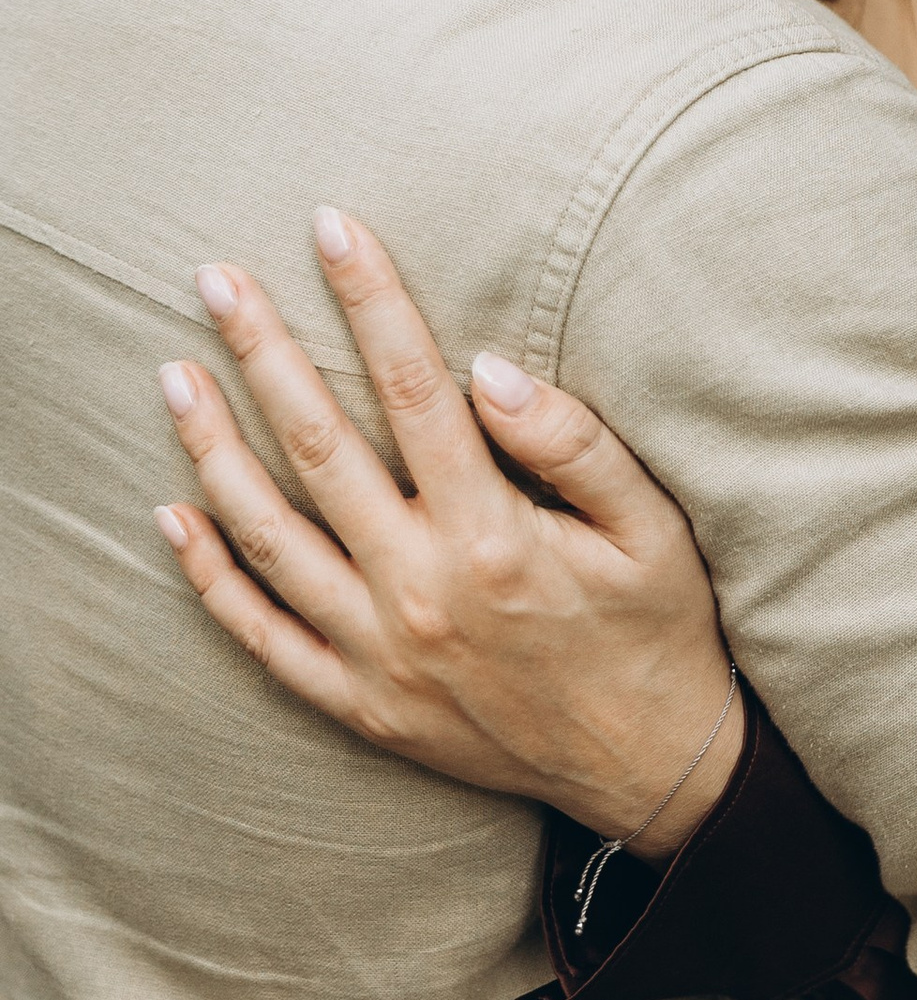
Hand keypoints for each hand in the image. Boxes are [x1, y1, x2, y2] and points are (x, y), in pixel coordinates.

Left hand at [155, 209, 744, 853]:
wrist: (653, 770)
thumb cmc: (659, 631)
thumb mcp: (650, 526)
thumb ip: (572, 441)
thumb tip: (487, 367)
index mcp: (491, 536)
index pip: (411, 387)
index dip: (369, 299)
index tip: (329, 228)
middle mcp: (419, 592)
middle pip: (319, 447)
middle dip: (263, 351)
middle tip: (215, 279)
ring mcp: (379, 655)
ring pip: (269, 535)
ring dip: (213, 449)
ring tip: (175, 376)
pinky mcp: (361, 705)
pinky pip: (264, 636)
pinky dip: (213, 578)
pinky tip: (175, 517)